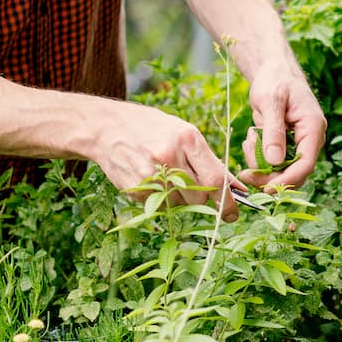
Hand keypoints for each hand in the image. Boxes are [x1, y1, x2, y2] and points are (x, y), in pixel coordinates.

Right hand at [97, 101, 243, 219]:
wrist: (106, 127)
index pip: (215, 179)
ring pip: (180, 204)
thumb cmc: (150, 127)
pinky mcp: (137, 188)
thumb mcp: (182, 132)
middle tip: (199, 194)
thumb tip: (235, 186)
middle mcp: (169, 156)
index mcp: (187, 138)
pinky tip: (152, 179)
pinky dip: (162, 199)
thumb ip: (208, 159)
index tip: (233, 213)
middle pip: (199, 197)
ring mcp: (151, 174)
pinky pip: (161, 206)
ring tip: (167, 177)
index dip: (228, 201)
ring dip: (181, 199)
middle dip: (204, 202)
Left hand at [239, 57, 325, 190]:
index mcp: (313, 127)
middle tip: (246, 173)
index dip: (287, 180)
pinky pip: (273, 159)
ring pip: (280, 168)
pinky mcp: (286, 143)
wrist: (273, 69)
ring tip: (250, 139)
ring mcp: (298, 142)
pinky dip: (258, 154)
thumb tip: (275, 162)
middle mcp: (309, 139)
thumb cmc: (275, 79)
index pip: (306, 163)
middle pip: (293, 171)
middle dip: (269, 175)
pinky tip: (251, 138)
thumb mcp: (271, 101)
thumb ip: (273, 131)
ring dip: (261, 162)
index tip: (267, 189)